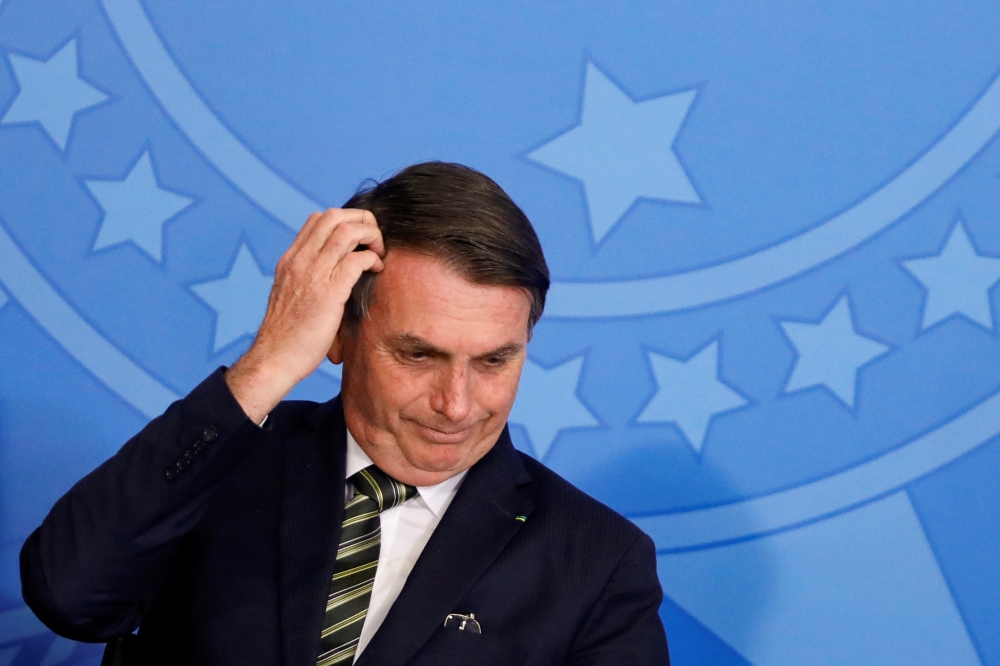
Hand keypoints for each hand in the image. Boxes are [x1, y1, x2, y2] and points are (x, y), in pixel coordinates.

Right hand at [225, 209, 383, 423]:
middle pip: (334, 216)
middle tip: (375, 241)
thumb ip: (307, 280)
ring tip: (379, 253)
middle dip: (362, 221)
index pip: (318, 220)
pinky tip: (377, 270)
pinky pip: (357, 259)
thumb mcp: (291, 297)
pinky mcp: (329, 292)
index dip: (345, 220)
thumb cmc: (286, 337)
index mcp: (290, 260)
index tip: (360, 239)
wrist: (273, 360)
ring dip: (371, 236)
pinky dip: (372, 259)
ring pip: (347, 231)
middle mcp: (299, 261)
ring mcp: (313, 274)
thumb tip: (331, 276)